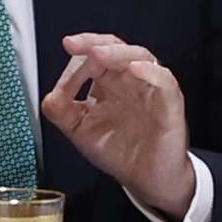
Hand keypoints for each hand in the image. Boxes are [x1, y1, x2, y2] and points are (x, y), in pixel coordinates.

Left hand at [42, 33, 194, 217]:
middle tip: (73, 44)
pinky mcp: (169, 103)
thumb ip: (61, 112)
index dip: (75, 63)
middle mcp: (129, 80)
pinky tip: (136, 69)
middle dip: (92, 42)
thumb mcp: (79, 131)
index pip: (92, 57)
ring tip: (97, 53)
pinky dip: (151, 72)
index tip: (64, 83)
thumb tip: (51, 97)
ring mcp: (150, 89)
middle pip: (115, 48)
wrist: (145, 179)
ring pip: (139, 56)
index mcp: (108, 82)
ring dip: (117, 53)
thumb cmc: (119, 151)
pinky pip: (165, 81)